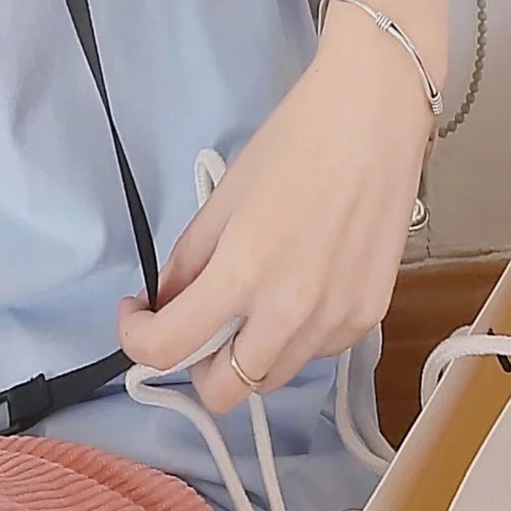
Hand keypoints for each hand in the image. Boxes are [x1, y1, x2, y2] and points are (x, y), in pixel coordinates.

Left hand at [117, 20, 434, 412]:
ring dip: (245, 353)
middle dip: (195, 365)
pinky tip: (294, 286)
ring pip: (272, 376)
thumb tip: (165, 302)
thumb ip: (189, 260)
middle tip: (191, 320)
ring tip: (247, 298)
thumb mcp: (223, 198)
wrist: (374, 118)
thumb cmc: (293, 143)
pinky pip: (315, 352)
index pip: (170, 348)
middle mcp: (292, 314)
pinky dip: (291, 336)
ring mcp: (337, 322)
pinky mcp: (370, 317)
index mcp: (244, 274)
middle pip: (224, 392)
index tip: (136, 314)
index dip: (136, 340)